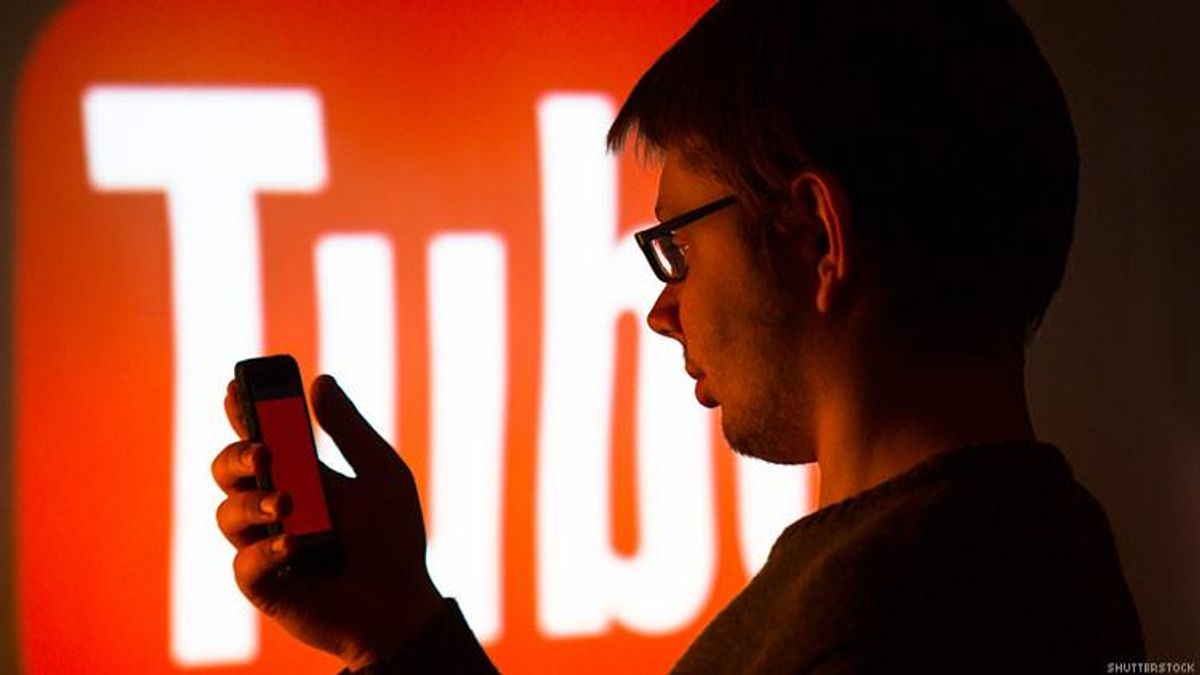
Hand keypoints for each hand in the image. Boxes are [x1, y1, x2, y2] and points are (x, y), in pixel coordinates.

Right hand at [212, 374, 442, 669]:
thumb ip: (349, 430)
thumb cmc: (392, 537)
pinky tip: (295, 546)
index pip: (258, 435)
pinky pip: (244, 562)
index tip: (235, 388)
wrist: (401, 601)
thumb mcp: (380, 474)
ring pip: (228, 512)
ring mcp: (264, 544)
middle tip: (263, 451)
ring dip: (254, 502)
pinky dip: (266, 550)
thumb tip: (320, 381)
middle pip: (227, 470)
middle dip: (236, 454)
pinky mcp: (262, 584)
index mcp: (299, 474)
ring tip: (288, 504)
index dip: (243, 411)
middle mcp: (273, 505)